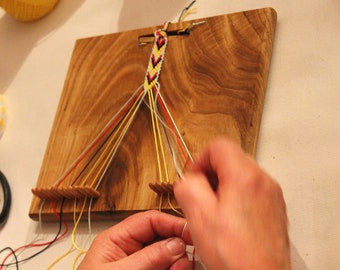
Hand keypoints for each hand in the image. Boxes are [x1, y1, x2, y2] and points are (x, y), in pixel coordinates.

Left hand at [78, 210, 191, 269]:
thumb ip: (147, 258)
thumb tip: (176, 244)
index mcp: (117, 239)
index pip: (149, 220)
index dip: (172, 223)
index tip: (190, 233)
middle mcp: (131, 249)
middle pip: (162, 237)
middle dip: (177, 246)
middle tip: (184, 261)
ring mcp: (141, 265)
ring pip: (168, 256)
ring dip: (178, 263)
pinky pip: (167, 268)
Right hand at [174, 137, 290, 268]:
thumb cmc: (236, 256)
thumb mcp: (199, 216)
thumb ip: (187, 186)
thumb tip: (188, 179)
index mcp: (245, 176)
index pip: (218, 145)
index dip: (199, 159)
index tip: (193, 178)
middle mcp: (263, 181)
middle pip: (231, 158)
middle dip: (210, 174)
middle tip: (201, 195)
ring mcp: (271, 195)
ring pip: (240, 175)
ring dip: (222, 187)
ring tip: (213, 211)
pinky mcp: (274, 209)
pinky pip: (251, 191)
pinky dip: (236, 198)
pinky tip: (228, 221)